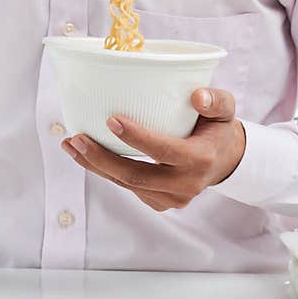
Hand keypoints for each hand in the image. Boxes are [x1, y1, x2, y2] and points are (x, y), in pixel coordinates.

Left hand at [61, 88, 245, 211]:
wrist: (225, 159)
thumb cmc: (218, 127)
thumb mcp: (225, 109)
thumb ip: (215, 100)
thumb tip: (197, 95)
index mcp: (201, 159)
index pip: (164, 152)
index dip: (137, 138)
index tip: (111, 120)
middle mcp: (186, 185)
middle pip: (136, 176)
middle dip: (102, 159)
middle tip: (77, 138)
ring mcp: (173, 198)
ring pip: (128, 185)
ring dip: (96, 166)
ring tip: (72, 144)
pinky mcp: (161, 203)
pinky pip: (130, 188)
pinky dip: (108, 172)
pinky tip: (89, 155)